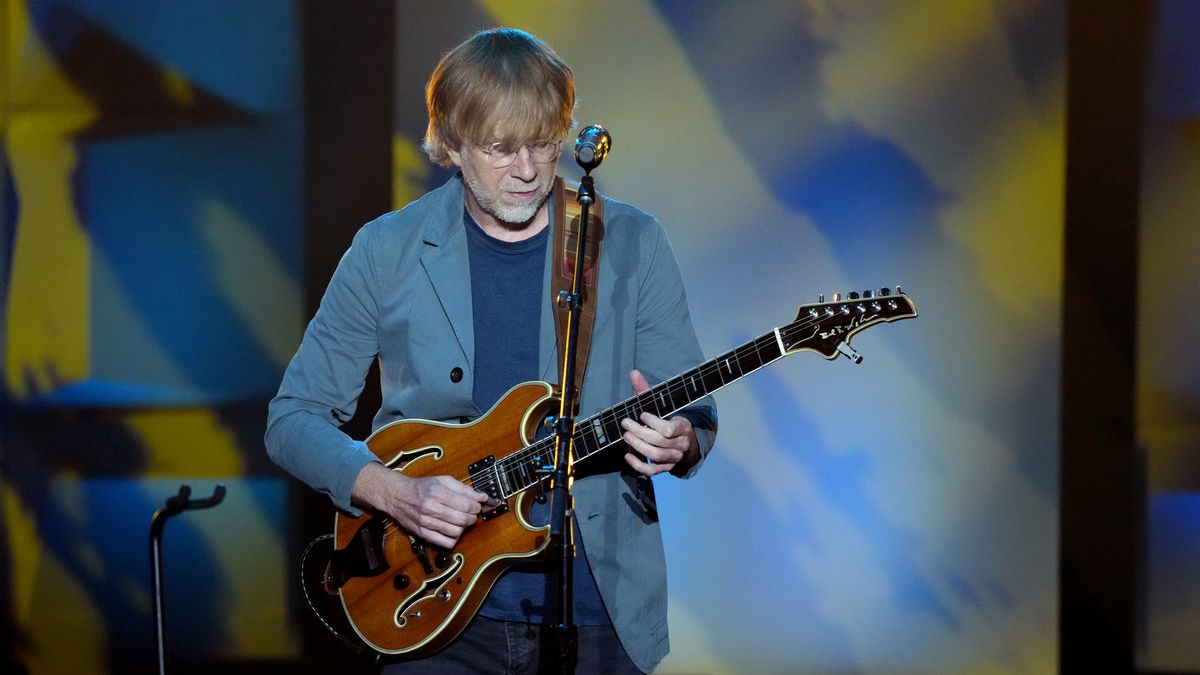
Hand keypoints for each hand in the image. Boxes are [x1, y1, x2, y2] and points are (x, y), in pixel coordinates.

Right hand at [351, 462, 494, 548]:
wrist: (397, 495)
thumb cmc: (421, 487)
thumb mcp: (443, 481)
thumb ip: (464, 489)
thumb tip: (482, 497)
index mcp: (437, 493)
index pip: (466, 505)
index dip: (477, 506)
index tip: (477, 505)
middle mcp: (431, 508)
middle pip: (463, 519)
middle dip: (472, 517)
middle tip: (471, 514)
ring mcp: (426, 522)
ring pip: (456, 532)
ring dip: (463, 527)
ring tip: (461, 521)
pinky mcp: (422, 533)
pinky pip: (445, 543)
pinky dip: (453, 538)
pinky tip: (452, 530)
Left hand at [621, 369, 698, 476]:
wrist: (684, 442)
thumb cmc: (669, 419)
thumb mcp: (661, 405)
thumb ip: (646, 391)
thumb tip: (633, 373)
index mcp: (683, 426)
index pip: (669, 428)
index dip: (654, 422)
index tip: (642, 415)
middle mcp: (680, 443)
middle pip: (659, 441)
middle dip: (640, 432)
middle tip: (625, 424)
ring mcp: (673, 457)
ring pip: (656, 456)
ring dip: (638, 446)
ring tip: (626, 436)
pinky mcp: (665, 468)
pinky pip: (652, 471)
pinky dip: (639, 465)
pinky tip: (627, 456)